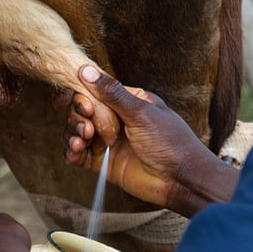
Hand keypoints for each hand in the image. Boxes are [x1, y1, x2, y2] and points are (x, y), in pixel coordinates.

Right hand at [64, 66, 238, 216]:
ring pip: (76, 131)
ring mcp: (107, 141)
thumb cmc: (170, 142)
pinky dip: (72, 152)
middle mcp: (114, 119)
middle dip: (77, 117)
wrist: (180, 180)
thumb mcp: (142, 112)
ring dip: (73, 133)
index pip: (94, 91)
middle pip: (81, 111)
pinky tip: (75, 152)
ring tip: (82, 141)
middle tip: (87, 127)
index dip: (79, 95)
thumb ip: (112, 94)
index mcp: (126, 101)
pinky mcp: (102, 162)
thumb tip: (87, 71)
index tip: (73, 101)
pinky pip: (79, 154)